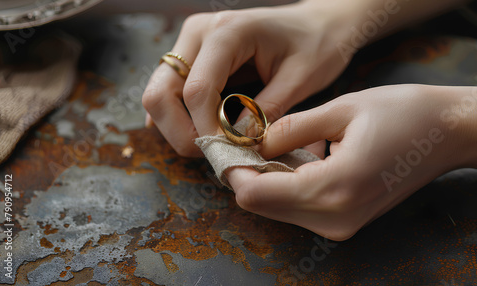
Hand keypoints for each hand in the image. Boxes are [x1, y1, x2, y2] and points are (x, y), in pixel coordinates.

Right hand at [142, 1, 355, 156]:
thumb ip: (266, 111)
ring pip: (159, 96)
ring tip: (215, 143)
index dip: (208, 130)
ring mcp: (191, 44)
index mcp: (227, 32)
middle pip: (161, 94)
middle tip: (216, 152)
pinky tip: (203, 131)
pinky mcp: (192, 57)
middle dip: (182, 132)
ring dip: (179, 128)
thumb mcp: (300, 79)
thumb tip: (236, 144)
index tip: (230, 152)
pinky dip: (180, 118)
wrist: (317, 24)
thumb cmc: (316, 44)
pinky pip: (170, 94)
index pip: (197, 90)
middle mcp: (198, 33)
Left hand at [226, 84, 476, 240]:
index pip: (256, 194)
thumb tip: (254, 143)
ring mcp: (340, 226)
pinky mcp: (344, 223)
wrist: (447, 134)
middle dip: (245, 175)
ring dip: (264, 181)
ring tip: (269, 146)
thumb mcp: (340, 109)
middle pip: (261, 206)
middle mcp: (334, 219)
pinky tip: (292, 159)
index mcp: (333, 188)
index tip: (225, 144)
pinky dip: (285, 187)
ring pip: (277, 210)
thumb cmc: (401, 113)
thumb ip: (290, 130)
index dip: (233, 170)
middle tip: (243, 142)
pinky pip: (298, 209)